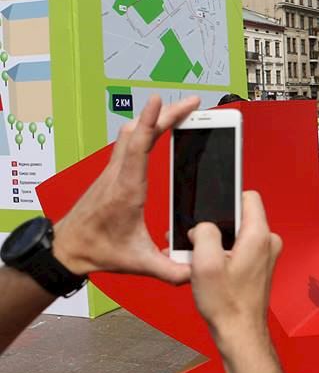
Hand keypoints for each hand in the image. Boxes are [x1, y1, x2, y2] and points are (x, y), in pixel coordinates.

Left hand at [52, 96, 199, 283]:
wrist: (67, 248)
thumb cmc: (99, 250)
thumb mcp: (138, 263)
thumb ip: (170, 270)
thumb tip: (197, 271)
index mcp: (128, 190)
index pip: (138, 147)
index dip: (150, 122)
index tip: (160, 102)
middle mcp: (119, 174)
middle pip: (140, 132)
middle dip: (167, 114)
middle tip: (193, 104)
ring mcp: (113, 170)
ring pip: (132, 133)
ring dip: (156, 119)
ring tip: (180, 111)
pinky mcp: (113, 172)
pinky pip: (129, 141)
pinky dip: (146, 128)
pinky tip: (157, 127)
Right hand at [189, 191, 281, 347]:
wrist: (239, 332)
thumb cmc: (226, 304)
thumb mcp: (205, 263)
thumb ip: (204, 233)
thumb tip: (204, 225)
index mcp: (259, 235)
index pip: (248, 197)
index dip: (225, 200)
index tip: (208, 210)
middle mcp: (267, 242)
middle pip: (238, 216)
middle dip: (214, 225)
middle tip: (195, 242)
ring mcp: (265, 254)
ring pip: (236, 234)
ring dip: (215, 242)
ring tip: (198, 258)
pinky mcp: (259, 265)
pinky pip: (239, 248)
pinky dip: (222, 254)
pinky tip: (207, 268)